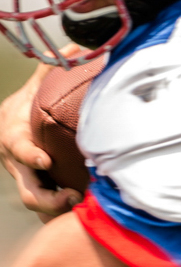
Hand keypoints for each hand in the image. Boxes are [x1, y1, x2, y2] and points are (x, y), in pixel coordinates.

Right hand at [0, 66, 79, 218]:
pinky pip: (49, 211)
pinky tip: (87, 216)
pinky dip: (64, 216)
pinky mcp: (40, 192)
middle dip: (49, 198)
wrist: (6, 129)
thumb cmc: (24, 111)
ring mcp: (29, 182)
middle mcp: (20, 166)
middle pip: (28, 191)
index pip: (19, 149)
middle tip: (74, 195)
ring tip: (83, 206)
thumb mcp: (32, 91)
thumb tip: (75, 49)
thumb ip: (49, 73)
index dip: (30, 155)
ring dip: (60, 211)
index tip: (45, 159)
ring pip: (38, 206)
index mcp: (15, 139)